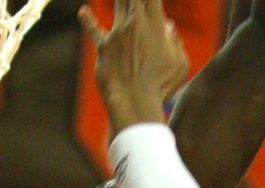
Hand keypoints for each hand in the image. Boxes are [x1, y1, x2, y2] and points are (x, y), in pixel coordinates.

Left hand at [79, 0, 189, 134]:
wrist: (135, 101)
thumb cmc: (161, 86)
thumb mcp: (181, 64)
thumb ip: (176, 43)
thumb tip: (169, 27)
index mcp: (155, 25)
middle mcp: (135, 23)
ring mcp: (117, 34)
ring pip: (117, 3)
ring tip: (121, 0)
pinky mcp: (103, 48)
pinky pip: (94, 31)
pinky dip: (88, 20)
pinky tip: (83, 12)